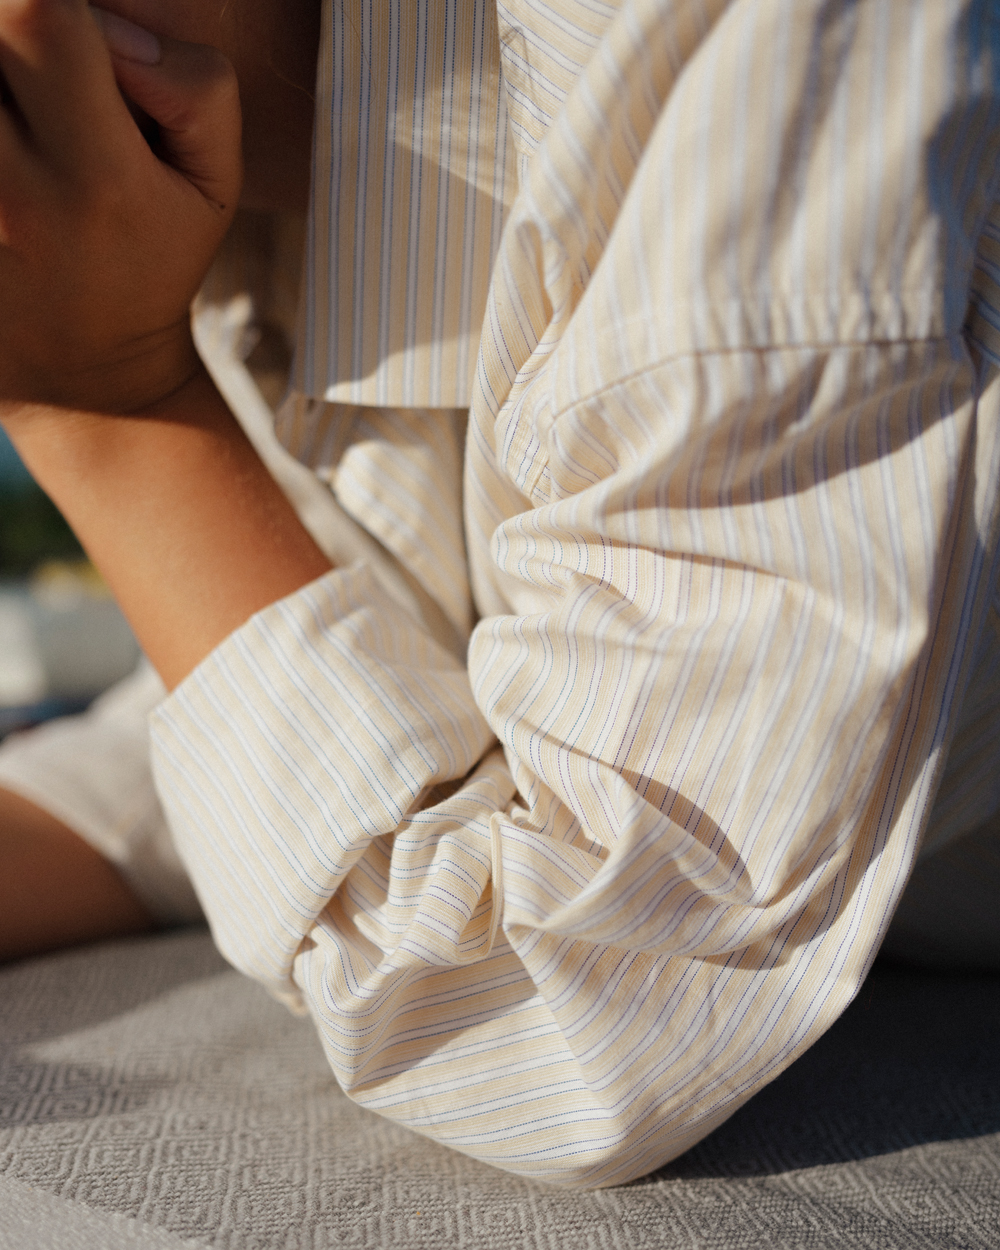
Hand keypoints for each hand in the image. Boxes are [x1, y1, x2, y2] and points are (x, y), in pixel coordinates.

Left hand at [0, 0, 241, 415]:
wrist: (79, 372)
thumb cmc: (152, 262)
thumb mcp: (217, 187)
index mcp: (98, 180)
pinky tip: (8, 151)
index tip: (80, 52)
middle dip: (10, 33)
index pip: (41, 11)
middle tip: (39, 87)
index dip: (60, 6)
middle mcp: (10, 193)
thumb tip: (117, 32)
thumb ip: (198, 88)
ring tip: (19, 121)